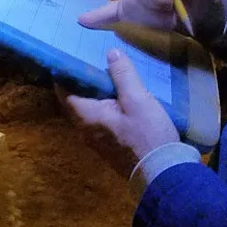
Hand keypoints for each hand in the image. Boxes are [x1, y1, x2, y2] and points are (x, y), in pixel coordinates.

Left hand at [58, 49, 179, 177]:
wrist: (163, 173)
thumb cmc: (147, 133)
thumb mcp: (137, 98)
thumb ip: (122, 74)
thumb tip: (110, 53)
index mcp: (87, 117)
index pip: (64, 92)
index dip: (64, 74)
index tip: (70, 55)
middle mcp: (86, 130)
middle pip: (75, 101)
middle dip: (80, 81)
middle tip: (90, 59)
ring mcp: (97, 140)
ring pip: (88, 110)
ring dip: (93, 93)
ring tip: (105, 73)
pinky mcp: (110, 145)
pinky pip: (99, 119)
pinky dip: (103, 104)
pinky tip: (117, 95)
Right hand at [79, 0, 226, 43]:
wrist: (211, 14)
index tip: (172, 4)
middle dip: (155, 9)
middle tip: (174, 12)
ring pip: (129, 11)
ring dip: (150, 20)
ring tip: (168, 19)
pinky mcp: (132, 12)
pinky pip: (110, 12)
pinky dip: (97, 18)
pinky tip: (83, 20)